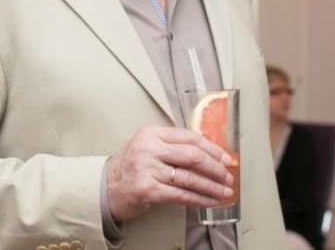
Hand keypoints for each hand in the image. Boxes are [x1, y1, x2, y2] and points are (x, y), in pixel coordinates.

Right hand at [106, 125, 233, 220]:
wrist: (106, 188)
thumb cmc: (131, 167)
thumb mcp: (148, 146)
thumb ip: (172, 145)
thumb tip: (209, 154)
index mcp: (151, 133)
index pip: (189, 137)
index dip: (212, 148)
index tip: (225, 158)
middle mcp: (149, 148)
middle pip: (193, 155)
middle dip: (216, 168)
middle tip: (228, 176)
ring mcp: (147, 169)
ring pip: (190, 178)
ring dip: (212, 186)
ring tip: (224, 191)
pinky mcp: (147, 190)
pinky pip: (181, 195)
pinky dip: (200, 199)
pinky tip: (209, 201)